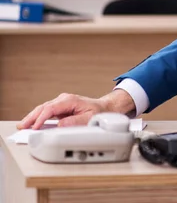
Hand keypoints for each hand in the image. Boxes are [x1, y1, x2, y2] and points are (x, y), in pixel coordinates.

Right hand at [17, 89, 135, 129]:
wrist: (104, 108)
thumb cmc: (98, 112)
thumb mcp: (89, 118)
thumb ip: (74, 122)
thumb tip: (60, 125)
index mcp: (70, 100)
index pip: (51, 109)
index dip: (41, 118)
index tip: (35, 127)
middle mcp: (64, 99)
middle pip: (43, 107)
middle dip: (32, 117)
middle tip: (22, 126)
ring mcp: (61, 103)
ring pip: (43, 109)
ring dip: (33, 117)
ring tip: (23, 125)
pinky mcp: (60, 108)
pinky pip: (46, 112)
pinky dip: (38, 117)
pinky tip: (32, 123)